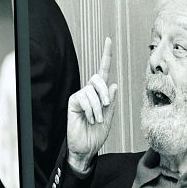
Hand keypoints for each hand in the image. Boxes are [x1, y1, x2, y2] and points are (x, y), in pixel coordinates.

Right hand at [66, 37, 117, 172]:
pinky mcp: (73, 102)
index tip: (108, 40)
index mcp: (100, 94)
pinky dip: (90, 109)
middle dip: (104, 92)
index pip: (103, 71)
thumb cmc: (97, 134)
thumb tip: (113, 85)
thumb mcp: (109, 117)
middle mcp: (89, 92)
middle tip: (106, 106)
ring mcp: (80, 97)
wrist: (86, 148)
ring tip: (96, 119)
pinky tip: (88, 118)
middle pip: (98, 77)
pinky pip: (84, 98)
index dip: (106, 56)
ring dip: (98, 107)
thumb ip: (111, 101)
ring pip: (92, 90)